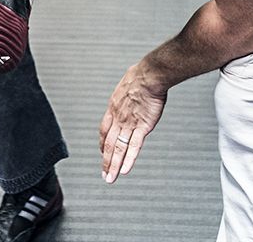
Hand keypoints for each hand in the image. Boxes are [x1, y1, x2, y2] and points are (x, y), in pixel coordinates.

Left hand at [99, 63, 166, 183]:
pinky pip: (134, 146)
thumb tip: (131, 83)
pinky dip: (129, 159)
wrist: (149, 75)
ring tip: (111, 178)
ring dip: (114, 165)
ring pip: (119, 149)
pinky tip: (125, 170)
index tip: (103, 152)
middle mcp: (119, 118)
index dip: (103, 143)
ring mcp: (129, 123)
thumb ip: (127, 90)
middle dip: (106, 161)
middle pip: (110, 144)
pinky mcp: (142, 126)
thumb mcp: (127, 82)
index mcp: (113, 107)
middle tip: (105, 174)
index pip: (104, 130)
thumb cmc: (141, 74)